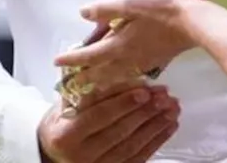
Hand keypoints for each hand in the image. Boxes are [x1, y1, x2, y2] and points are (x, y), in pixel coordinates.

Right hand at [38, 82, 179, 162]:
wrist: (55, 156)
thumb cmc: (62, 125)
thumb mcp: (64, 107)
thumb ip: (87, 93)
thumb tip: (118, 72)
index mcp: (66, 136)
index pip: (98, 116)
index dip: (123, 103)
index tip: (144, 90)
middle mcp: (81, 156)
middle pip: (119, 131)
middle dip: (145, 111)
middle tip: (164, 95)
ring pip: (132, 145)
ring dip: (156, 124)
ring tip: (172, 107)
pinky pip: (139, 157)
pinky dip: (157, 140)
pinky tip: (170, 125)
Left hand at [55, 0, 200, 91]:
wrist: (195, 23)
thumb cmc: (163, 10)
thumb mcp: (131, 3)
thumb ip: (106, 9)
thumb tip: (83, 12)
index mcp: (118, 45)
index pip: (89, 56)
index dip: (71, 59)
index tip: (56, 63)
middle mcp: (127, 58)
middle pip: (100, 73)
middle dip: (83, 78)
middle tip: (69, 82)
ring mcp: (142, 62)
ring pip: (115, 76)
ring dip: (100, 80)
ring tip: (90, 83)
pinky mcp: (155, 61)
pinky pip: (128, 74)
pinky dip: (117, 77)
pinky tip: (120, 74)